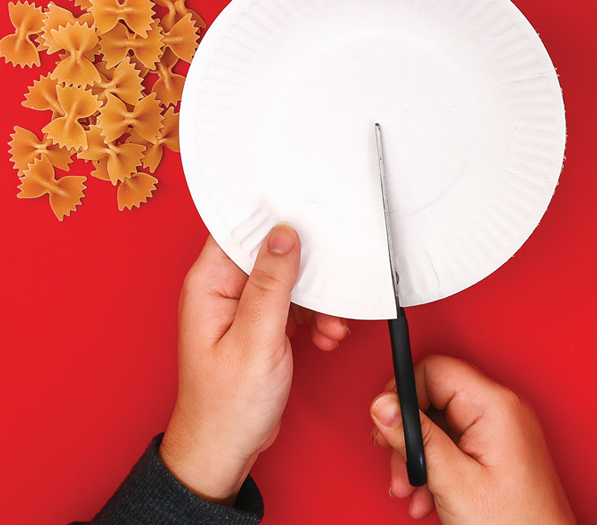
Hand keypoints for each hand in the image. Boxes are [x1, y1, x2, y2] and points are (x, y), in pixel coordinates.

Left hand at [160, 224, 349, 504]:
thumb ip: (271, 285)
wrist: (226, 448)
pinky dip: (316, 317)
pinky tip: (325, 334)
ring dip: (318, 299)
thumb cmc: (227, 405)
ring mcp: (244, 308)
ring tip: (331, 321)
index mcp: (209, 285)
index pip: (239, 229)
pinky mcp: (262, 324)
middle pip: (271, 253)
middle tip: (332, 278)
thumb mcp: (257, 340)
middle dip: (308, 267)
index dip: (273, 218)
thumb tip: (284, 235)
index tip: (308, 215)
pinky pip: (296, 305)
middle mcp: (223, 290)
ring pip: (290, 280)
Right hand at [369, 355, 575, 524]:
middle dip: (409, 436)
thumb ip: (417, 438)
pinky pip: (455, 443)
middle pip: (434, 399)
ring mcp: (501, 428)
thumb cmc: (514, 520)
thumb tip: (385, 405)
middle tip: (398, 465)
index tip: (387, 424)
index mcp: (494, 406)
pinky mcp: (498, 447)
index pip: (436, 370)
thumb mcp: (453, 480)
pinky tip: (430, 494)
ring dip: (419, 458)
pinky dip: (436, 467)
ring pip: (440, 425)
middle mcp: (501, 409)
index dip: (404, 395)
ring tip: (414, 490)